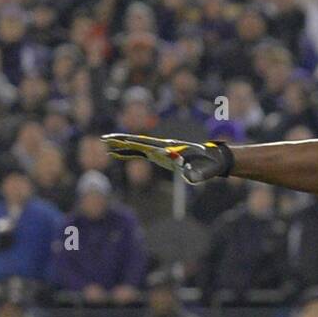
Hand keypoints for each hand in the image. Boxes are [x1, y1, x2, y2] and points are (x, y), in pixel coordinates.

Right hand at [101, 134, 234, 183]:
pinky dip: (129, 154)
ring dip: (122, 147)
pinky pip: (141, 154)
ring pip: (137, 148)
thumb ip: (198, 173)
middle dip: (120, 141)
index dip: (131, 143)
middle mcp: (162, 147)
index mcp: (169, 148)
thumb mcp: (205, 170)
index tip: (119, 141)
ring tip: (105, 145)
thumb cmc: (209, 164)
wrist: (213, 159)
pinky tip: (118, 155)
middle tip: (103, 138)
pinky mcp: (161, 156)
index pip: (146, 144)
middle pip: (137, 142)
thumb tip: (192, 178)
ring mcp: (160, 151)